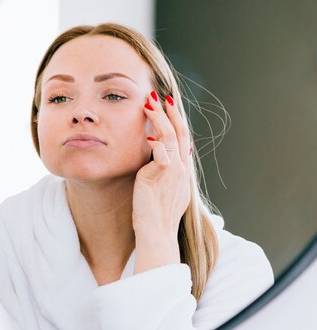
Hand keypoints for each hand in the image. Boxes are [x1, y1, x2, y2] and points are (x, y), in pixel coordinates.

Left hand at [132, 91, 191, 273]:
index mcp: (183, 172)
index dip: (176, 121)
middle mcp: (182, 169)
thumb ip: (164, 173)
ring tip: (149, 103)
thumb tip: (162, 158)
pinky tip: (147, 133)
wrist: (157, 233)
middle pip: (180, 133)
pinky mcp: (162, 176)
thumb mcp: (164, 191)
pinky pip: (161, 153)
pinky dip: (155, 141)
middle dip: (171, 112)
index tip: (169, 106)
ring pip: (170, 137)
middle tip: (162, 96)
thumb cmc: (155, 216)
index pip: (183, 139)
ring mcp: (174, 172)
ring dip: (159, 118)